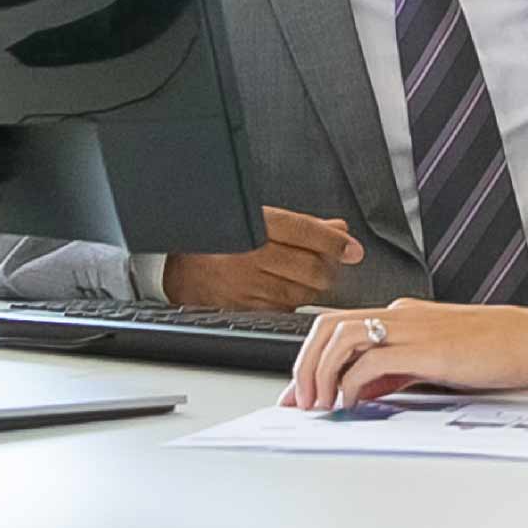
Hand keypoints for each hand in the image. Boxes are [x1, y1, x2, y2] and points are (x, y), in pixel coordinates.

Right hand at [161, 209, 362, 311]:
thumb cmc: (217, 235)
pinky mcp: (243, 309)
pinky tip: (282, 290)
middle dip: (327, 267)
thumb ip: (300, 226)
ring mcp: (246, 285)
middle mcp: (249, 255)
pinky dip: (291, 301)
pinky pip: (283, 308)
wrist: (176, 262)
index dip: (334, 242)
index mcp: (252, 225)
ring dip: (312, 287)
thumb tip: (339, 231)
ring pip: (302, 292)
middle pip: (311, 267)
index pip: (306, 232)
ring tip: (305, 276)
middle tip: (329, 263)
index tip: (352, 249)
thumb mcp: (254, 218)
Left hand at [285, 298, 527, 409]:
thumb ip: (397, 371)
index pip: (338, 327)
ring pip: (340, 339)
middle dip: (304, 366)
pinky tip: (351, 404)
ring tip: (320, 406)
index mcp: (402, 316)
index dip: (309, 360)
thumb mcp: (436, 361)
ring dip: (320, 374)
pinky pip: (370, 361)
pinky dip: (350, 384)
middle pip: (327, 327)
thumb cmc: (498, 351)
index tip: (299, 394)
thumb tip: (361, 391)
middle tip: (300, 403)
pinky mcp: (426, 349)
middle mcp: (400, 316)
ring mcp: (412, 329)